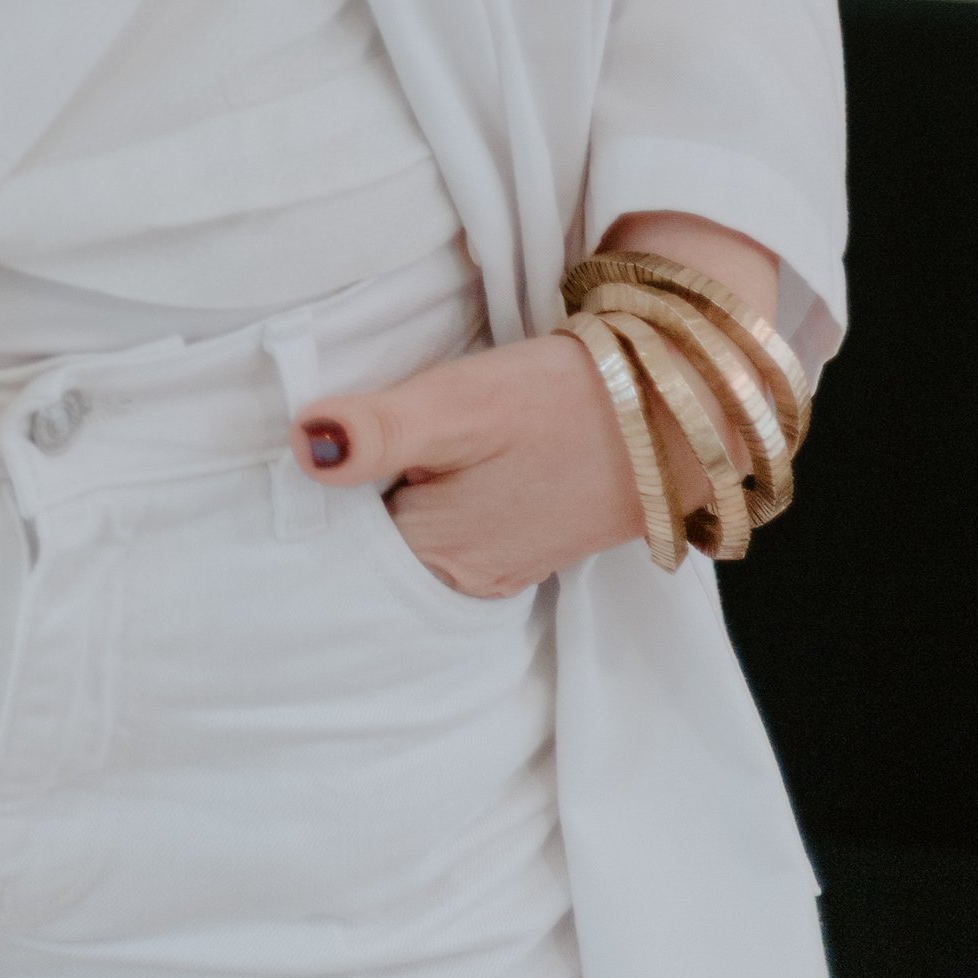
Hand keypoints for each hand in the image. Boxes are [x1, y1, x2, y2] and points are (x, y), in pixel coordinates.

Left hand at [288, 212, 781, 594]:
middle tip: (349, 432)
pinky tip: (438, 459)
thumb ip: (379, 430)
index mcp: (437, 553)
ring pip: (414, 534)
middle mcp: (464, 579)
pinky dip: (436, 498)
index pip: (339, 535)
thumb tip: (303, 447)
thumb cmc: (563, 399)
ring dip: (396, 494)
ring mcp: (499, 567)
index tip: (312, 441)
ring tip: (394, 441)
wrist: (673, 407)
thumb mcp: (458, 401)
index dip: (323, 487)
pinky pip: (455, 531)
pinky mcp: (526, 545)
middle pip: (374, 542)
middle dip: (354, 497)